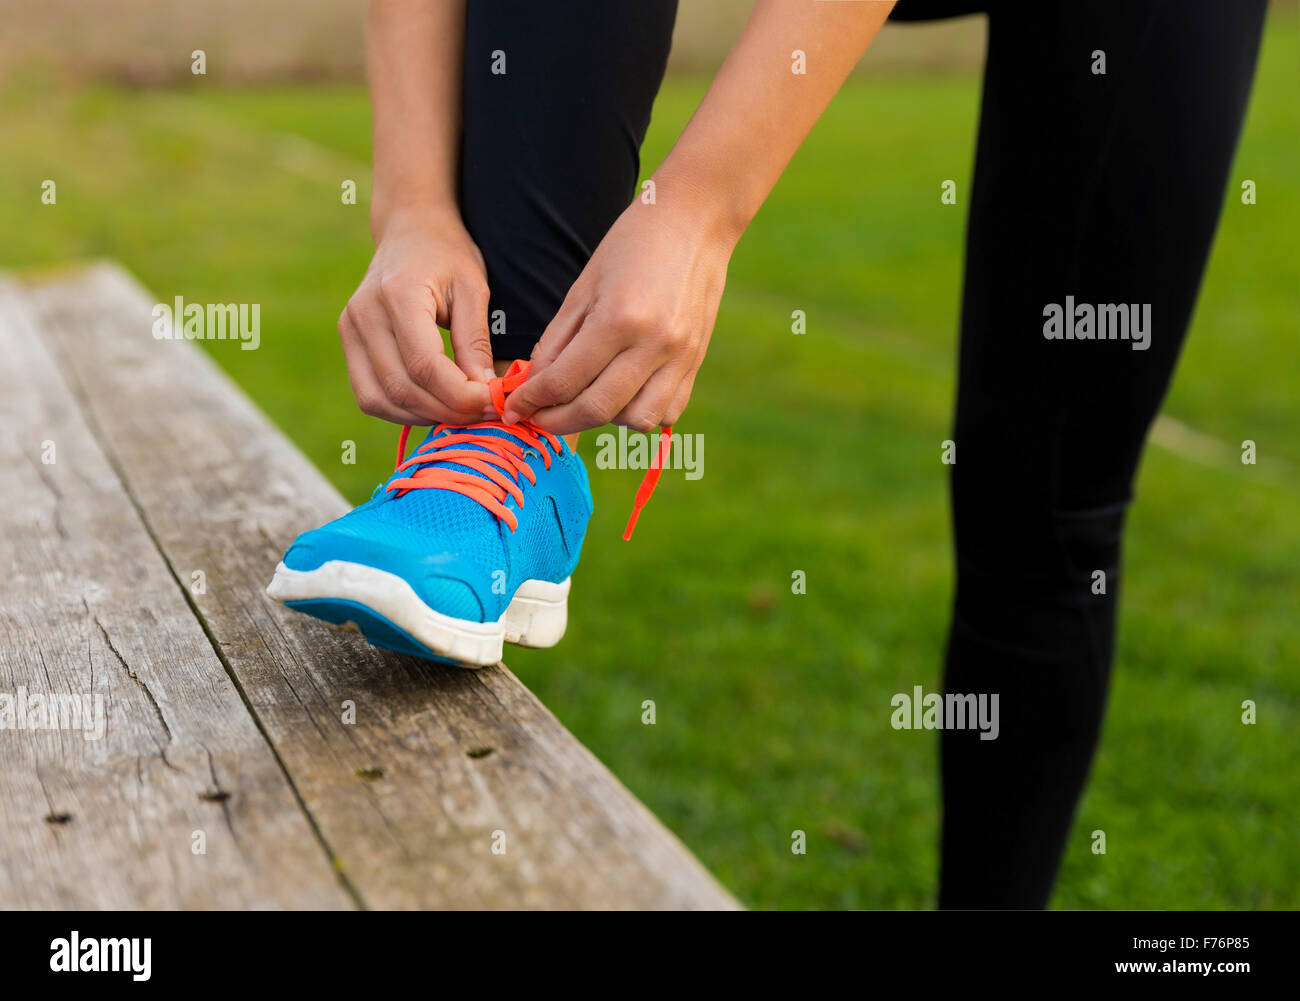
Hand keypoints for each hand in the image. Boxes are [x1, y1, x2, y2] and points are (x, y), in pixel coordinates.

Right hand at [339, 206, 492, 424]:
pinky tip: (434, 406)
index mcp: (398, 296)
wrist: (409, 230)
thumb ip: (475, 341)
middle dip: (447, 410)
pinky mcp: (349, 344)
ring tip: (461, 413)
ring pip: (381, 399)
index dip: (459, 395)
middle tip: (483, 414)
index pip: (424, 365)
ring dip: (424, 417)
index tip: (492, 403)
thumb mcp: (472, 289)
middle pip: (402, 387)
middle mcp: (364, 314)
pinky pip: (369, 395)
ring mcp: (350, 330)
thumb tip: (483, 392)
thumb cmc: (447, 255)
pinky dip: (401, 411)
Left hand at [501, 196, 735, 434]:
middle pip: (597, 410)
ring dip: (604, 420)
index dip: (532, 401)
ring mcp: (680, 357)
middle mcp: (653, 344)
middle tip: (538, 417)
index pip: (564, 381)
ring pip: (636, 420)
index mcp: (618, 319)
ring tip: (586, 399)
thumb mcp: (583, 287)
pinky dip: (640, 413)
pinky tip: (622, 394)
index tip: (513, 408)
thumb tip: (534, 386)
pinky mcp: (696, 362)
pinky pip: (667, 412)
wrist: (695, 222)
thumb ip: (556, 341)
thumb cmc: (631, 246)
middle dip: (557, 422)